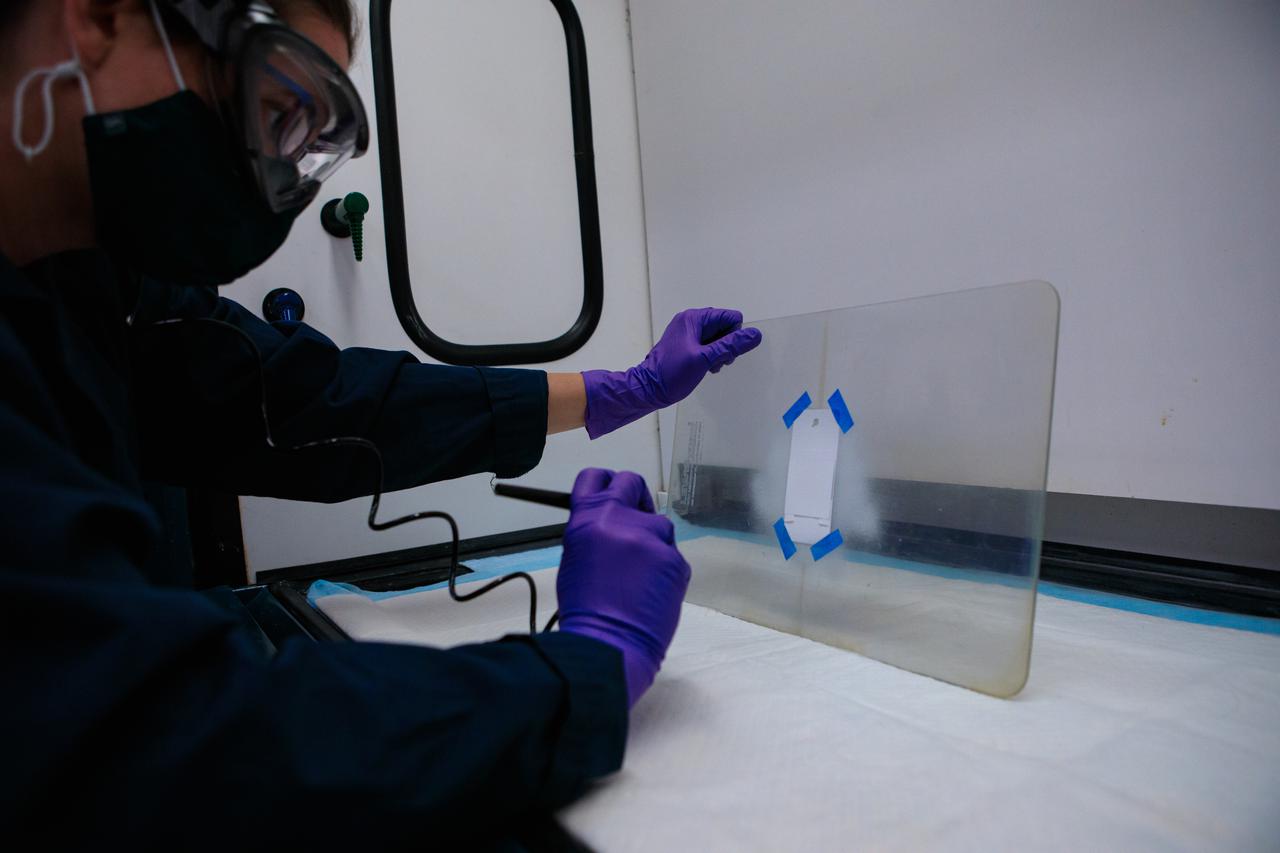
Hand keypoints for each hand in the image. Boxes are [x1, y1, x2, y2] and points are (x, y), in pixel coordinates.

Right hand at [557, 468, 690, 706]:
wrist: (609, 643)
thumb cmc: (585, 610)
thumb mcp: (574, 558)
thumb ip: (592, 531)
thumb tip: (608, 522)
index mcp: (588, 519)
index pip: (596, 477)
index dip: (604, 481)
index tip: (610, 489)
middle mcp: (621, 520)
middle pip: (633, 483)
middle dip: (634, 496)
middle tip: (632, 516)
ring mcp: (652, 539)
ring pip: (657, 524)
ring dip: (650, 540)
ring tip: (637, 574)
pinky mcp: (676, 559)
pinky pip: (671, 554)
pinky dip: (663, 567)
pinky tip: (650, 589)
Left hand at [581, 307, 762, 437]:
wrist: (649, 390)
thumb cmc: (672, 374)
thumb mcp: (705, 359)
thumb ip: (731, 345)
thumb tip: (755, 335)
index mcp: (693, 318)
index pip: (730, 317)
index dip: (733, 336)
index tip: (722, 352)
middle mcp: (691, 321)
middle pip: (725, 327)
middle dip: (726, 346)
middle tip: (715, 362)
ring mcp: (688, 333)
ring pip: (718, 338)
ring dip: (720, 353)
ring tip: (709, 367)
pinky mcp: (687, 345)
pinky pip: (709, 346)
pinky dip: (711, 357)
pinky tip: (706, 368)